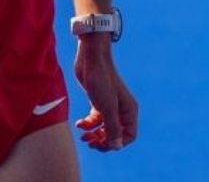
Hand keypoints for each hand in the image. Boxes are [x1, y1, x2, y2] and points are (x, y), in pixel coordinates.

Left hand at [73, 35, 137, 151]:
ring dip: (93, 134)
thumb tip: (116, 147)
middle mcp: (121, 110)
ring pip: (104, 128)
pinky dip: (88, 124)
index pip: (129, 135)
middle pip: (115, 134)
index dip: (116, 143)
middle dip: (102, 140)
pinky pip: (95, 121)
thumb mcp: (106, 108)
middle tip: (90, 142)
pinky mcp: (98, 102)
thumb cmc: (101, 81)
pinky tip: (79, 123)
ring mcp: (110, 106)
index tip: (103, 142)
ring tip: (83, 136)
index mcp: (129, 111)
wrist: (91, 60)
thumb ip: (112, 128)